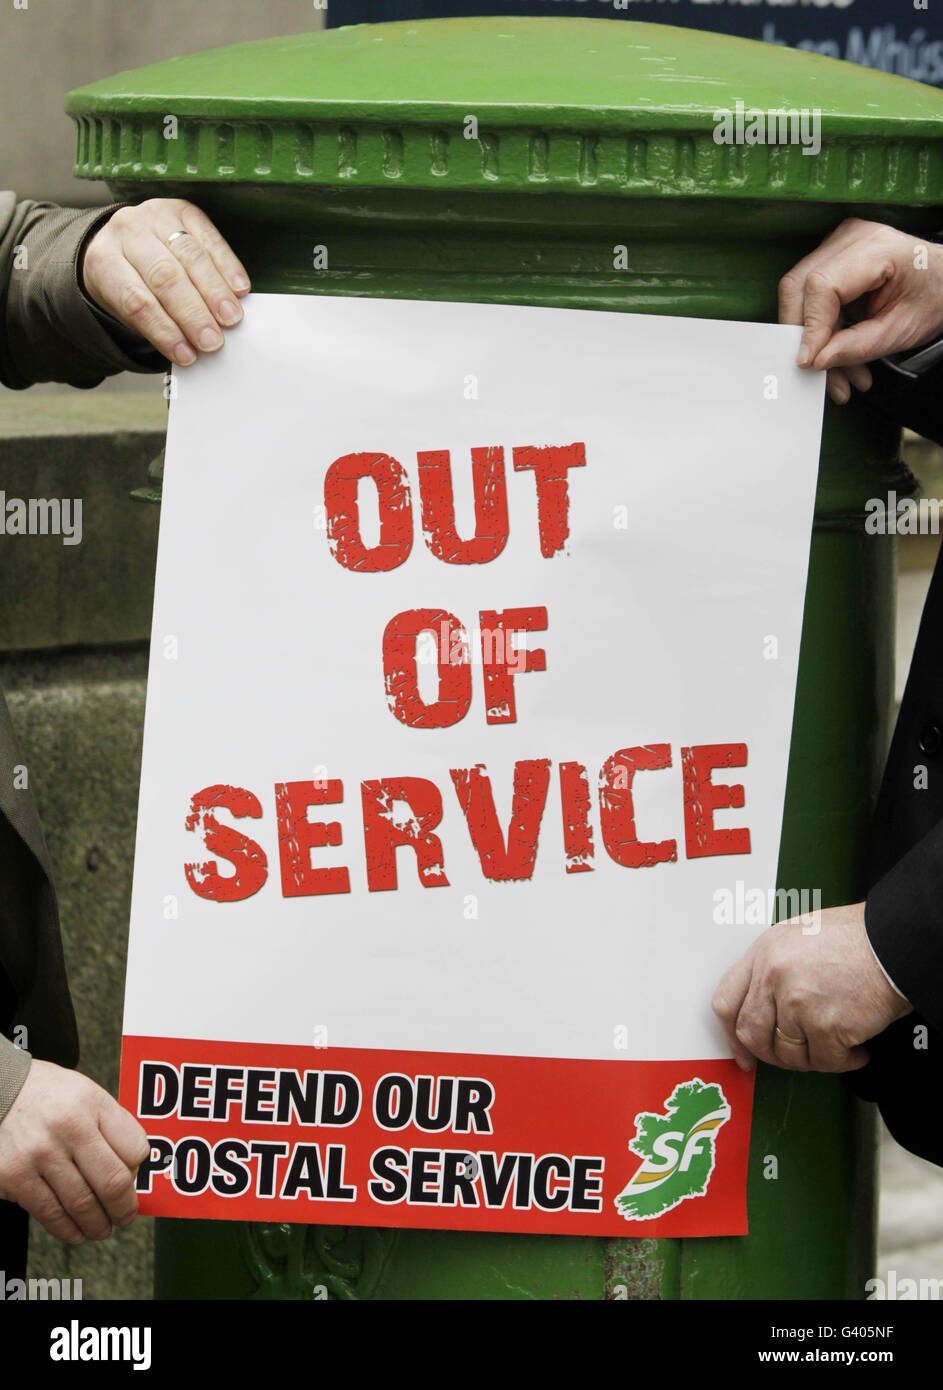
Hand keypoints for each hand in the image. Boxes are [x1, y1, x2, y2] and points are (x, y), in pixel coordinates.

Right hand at [0, 1060, 148, 1242]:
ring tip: (101, 1229)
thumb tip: (131, 1169)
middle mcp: (68, 1127)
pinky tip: (75, 1231)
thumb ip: (108, 1125)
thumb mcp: (84, 1093)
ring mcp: (40, 1153)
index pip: (135, 1148)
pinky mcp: (14, 1176)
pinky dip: (67, 1228)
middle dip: (124, 1209)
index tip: (133, 1181)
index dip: (138, 1172)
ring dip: (97, 1225)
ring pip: (82, 1204)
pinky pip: (50, 1212)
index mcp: (92, 1103)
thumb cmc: (45, 1096)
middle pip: (112, 1182)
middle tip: (125, 1217)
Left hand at [80, 197, 250, 367]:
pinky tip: (239, 288)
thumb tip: (191, 347)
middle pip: (164, 276)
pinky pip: (209, 237)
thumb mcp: (125, 308)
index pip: (135, 300)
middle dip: (192, 312)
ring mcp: (155, 216)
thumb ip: (154, 324)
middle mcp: (127, 231)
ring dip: (215, 291)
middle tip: (212, 340)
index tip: (187, 355)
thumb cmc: (128, 283)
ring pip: (190, 255)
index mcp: (104, 260)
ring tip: (230, 318)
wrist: (121, 242)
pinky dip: (228, 266)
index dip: (164, 330)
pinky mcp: (183, 209)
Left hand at [712, 902, 911, 1073]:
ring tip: (831, 1046)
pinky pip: (823, 1061)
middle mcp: (773, 976)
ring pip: (787, 1053)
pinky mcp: (825, 1025)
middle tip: (791, 1057)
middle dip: (770, 1055)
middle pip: (751, 1034)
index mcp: (763, 952)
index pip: (726, 1002)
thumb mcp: (797, 938)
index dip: (732, 1035)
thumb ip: (773, 969)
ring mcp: (796, 1001)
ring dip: (810, 1058)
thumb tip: (764, 1006)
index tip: (742, 1053)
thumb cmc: (855, 939)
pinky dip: (842, 1062)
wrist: (893, 943)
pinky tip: (855, 1050)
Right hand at [779, 217, 942, 404]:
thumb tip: (817, 361)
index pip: (823, 285)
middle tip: (820, 375)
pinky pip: (807, 297)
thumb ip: (859, 347)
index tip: (809, 363)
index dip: (810, 326)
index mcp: (879, 248)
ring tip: (840, 378)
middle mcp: (852, 237)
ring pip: (798, 294)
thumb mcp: (903, 331)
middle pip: (800, 285)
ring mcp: (837, 244)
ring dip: (811, 341)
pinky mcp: (829, 258)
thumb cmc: (929, 299)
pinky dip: (818, 333)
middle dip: (803, 337)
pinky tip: (837, 359)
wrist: (942, 281)